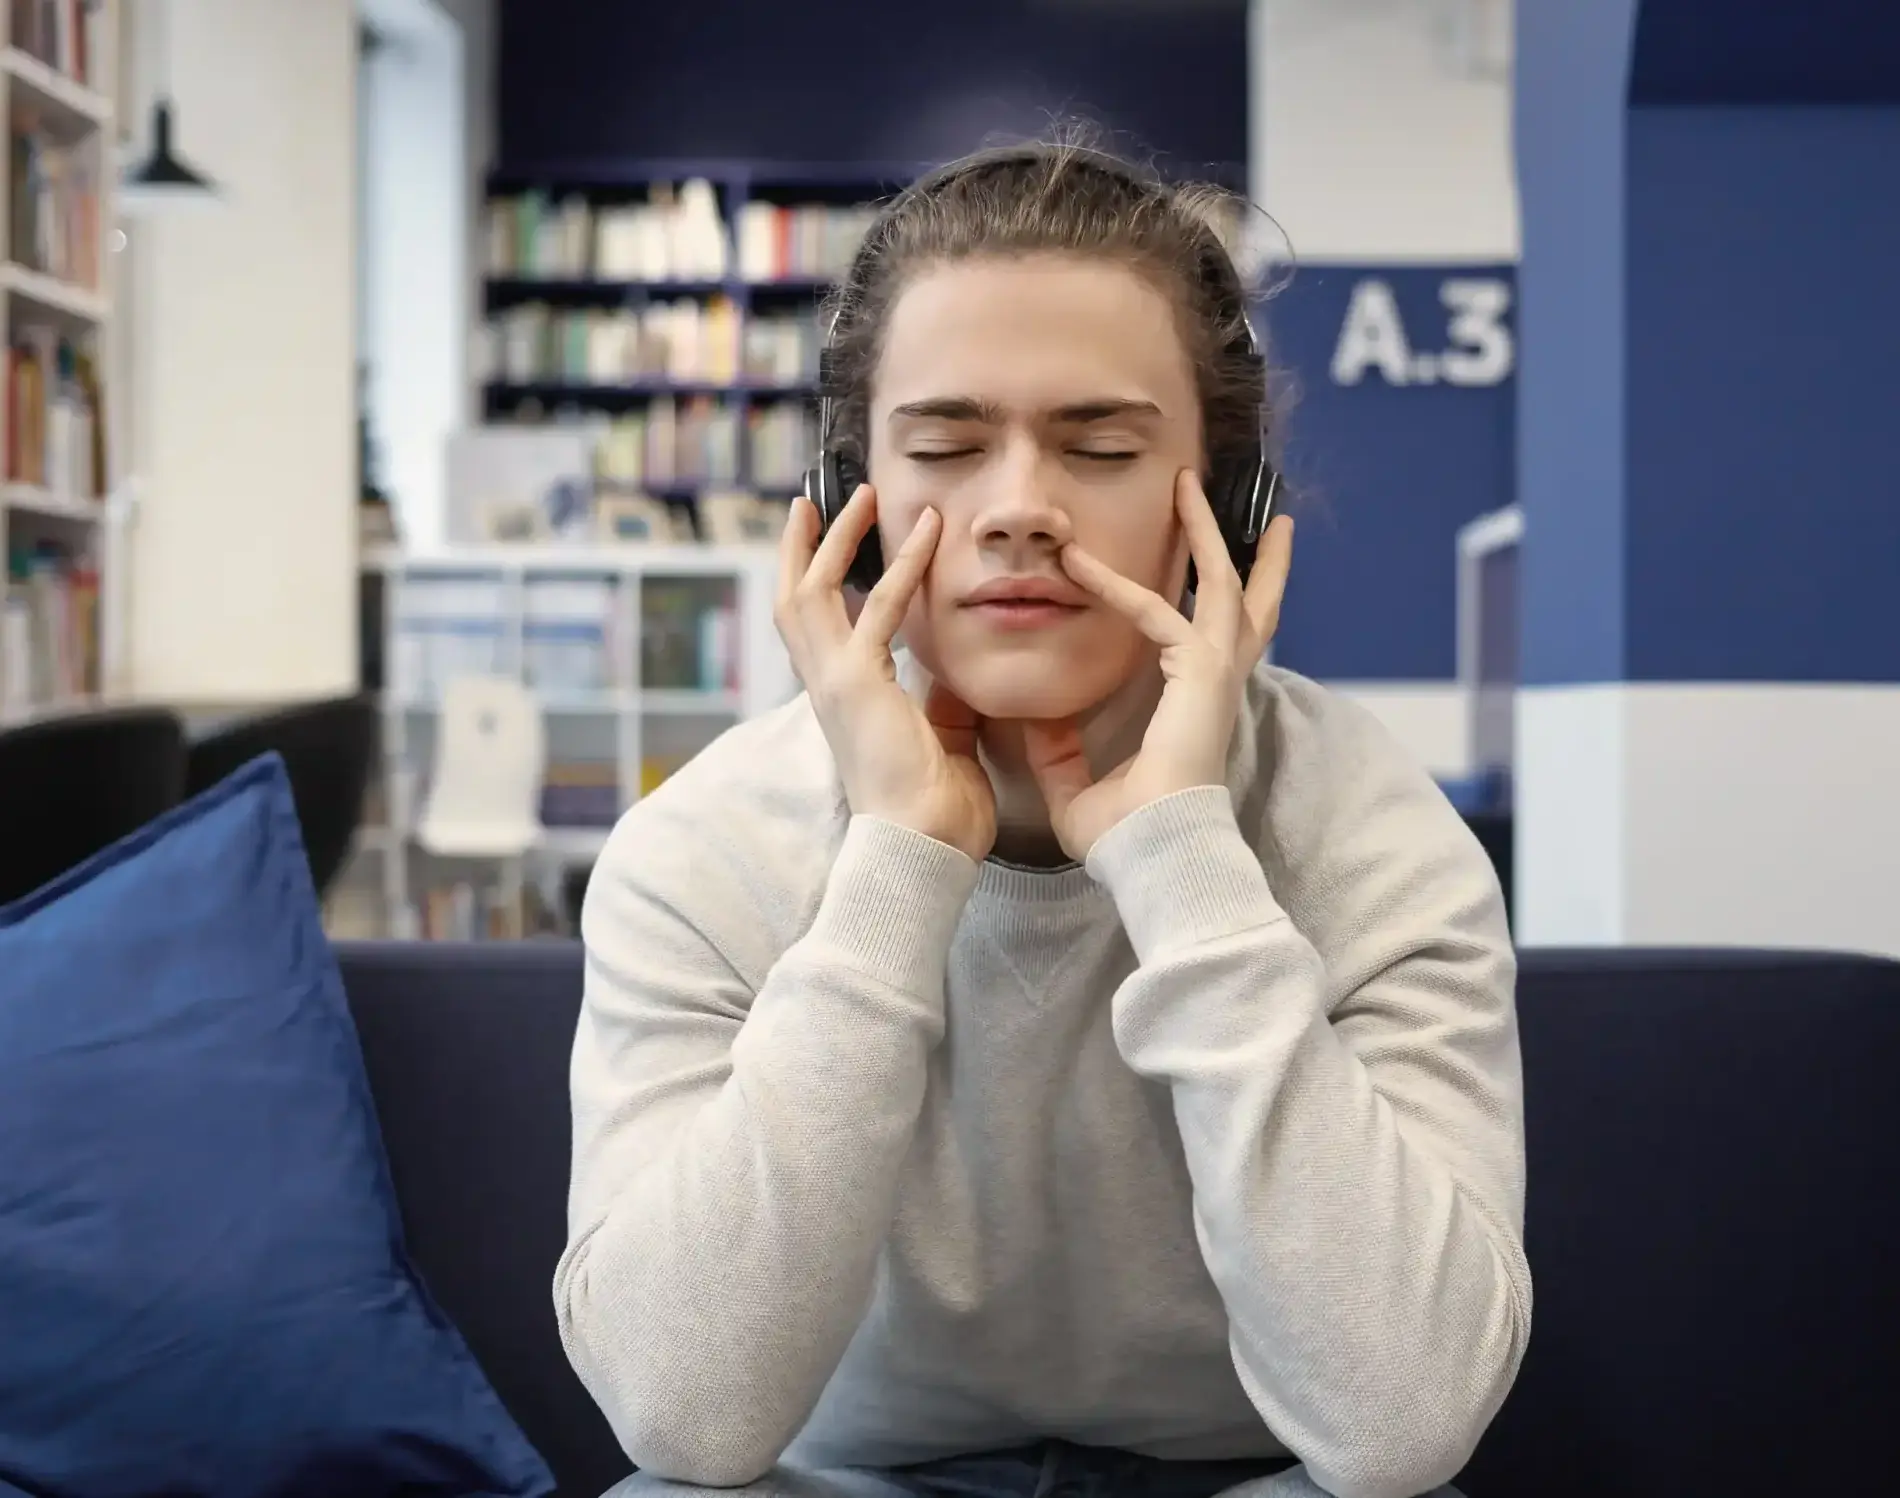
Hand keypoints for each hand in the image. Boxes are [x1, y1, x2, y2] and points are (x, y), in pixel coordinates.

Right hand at [776, 485, 997, 861]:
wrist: (922, 850)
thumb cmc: (935, 814)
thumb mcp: (944, 743)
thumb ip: (944, 705)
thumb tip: (957, 675)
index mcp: (843, 702)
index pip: (815, 631)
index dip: (814, 584)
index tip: (824, 548)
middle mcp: (826, 688)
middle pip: (794, 601)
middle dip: (803, 548)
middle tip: (815, 501)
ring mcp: (833, 684)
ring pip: (814, 592)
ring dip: (838, 539)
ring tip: (864, 496)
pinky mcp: (855, 684)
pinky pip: (879, 608)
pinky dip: (903, 564)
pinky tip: (926, 530)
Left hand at [1022, 469, 1294, 862]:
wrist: (1154, 850)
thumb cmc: (1128, 833)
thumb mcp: (1078, 788)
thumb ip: (1058, 753)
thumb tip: (1033, 722)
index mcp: (1199, 705)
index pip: (1197, 638)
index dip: (1173, 601)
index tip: (1163, 576)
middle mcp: (1218, 682)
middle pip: (1246, 601)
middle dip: (1248, 554)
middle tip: (1256, 514)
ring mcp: (1217, 672)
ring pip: (1222, 583)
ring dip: (1205, 533)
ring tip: (1192, 487)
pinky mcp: (1202, 672)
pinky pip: (1157, 612)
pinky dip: (1116, 585)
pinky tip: (1079, 562)